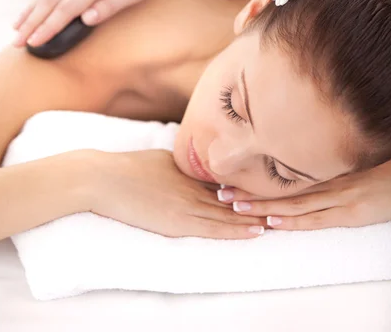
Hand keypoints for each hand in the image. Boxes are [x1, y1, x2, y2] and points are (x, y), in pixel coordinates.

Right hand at [13, 0, 177, 47]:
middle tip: (15, 42)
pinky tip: (32, 8)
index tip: (33, 43)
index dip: (48, 28)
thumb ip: (112, 4)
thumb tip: (86, 20)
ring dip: (30, 11)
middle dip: (31, 23)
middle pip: (50, 0)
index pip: (66, 8)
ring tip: (16, 28)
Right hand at [92, 149, 265, 238]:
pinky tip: (252, 232)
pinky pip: (213, 229)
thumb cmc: (128, 168)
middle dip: (258, 201)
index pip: (227, 179)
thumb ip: (183, 164)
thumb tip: (197, 164)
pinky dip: (235, 231)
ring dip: (253, 218)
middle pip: (233, 196)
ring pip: (228, 214)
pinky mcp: (177, 223)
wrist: (104, 180)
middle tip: (286, 204)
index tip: (270, 185)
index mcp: (190, 171)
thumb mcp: (161, 159)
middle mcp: (194, 186)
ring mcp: (187, 205)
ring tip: (278, 220)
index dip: (249, 183)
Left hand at [216, 159, 390, 229]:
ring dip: (263, 207)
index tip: (230, 180)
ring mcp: (336, 198)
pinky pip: (317, 218)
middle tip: (220, 193)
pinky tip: (274, 224)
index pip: (281, 180)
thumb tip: (300, 179)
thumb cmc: (378, 174)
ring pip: (293, 203)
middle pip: (280, 190)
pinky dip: (294, 221)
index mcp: (321, 175)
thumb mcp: (347, 171)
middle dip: (250, 193)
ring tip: (235, 206)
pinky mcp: (350, 213)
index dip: (255, 182)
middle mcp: (324, 184)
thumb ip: (323, 176)